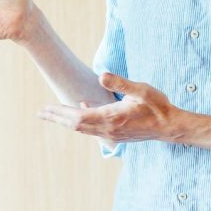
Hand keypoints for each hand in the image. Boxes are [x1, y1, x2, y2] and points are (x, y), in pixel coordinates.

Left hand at [39, 73, 184, 144]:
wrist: (170, 127)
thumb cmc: (158, 106)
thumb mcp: (142, 90)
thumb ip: (122, 83)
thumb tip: (101, 76)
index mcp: (111, 118)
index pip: (77, 117)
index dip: (60, 113)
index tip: (45, 109)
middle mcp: (107, 129)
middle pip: (75, 125)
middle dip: (57, 118)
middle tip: (41, 113)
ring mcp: (111, 134)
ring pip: (82, 129)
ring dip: (66, 121)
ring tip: (53, 114)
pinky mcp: (115, 135)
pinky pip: (92, 129)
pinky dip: (81, 121)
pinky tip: (81, 109)